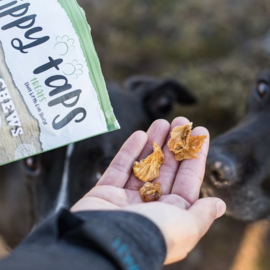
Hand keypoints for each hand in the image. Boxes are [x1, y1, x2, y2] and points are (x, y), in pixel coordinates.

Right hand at [71, 117, 225, 264]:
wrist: (105, 245)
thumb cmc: (151, 236)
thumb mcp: (186, 228)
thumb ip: (202, 214)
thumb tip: (219, 204)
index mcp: (171, 214)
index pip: (188, 180)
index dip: (195, 155)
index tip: (201, 132)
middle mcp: (150, 205)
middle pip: (166, 168)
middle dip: (175, 143)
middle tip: (180, 121)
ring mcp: (126, 198)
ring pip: (143, 164)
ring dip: (153, 142)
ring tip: (162, 121)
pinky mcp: (104, 192)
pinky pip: (119, 167)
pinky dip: (129, 151)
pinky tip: (139, 135)